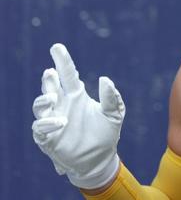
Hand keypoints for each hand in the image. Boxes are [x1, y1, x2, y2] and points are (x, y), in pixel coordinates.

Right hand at [32, 43, 124, 188]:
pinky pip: (40, 127)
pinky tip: (59, 121)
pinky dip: (47, 123)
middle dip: (48, 79)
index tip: (57, 47)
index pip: (68, 74)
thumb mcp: (114, 113)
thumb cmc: (107, 132)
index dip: (62, 61)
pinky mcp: (48, 137)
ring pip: (40, 105)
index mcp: (77, 95)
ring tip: (53, 98)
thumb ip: (111, 97)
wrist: (101, 158)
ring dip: (44, 99)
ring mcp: (53, 120)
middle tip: (50, 73)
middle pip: (50, 87)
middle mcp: (62, 104)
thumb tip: (105, 79)